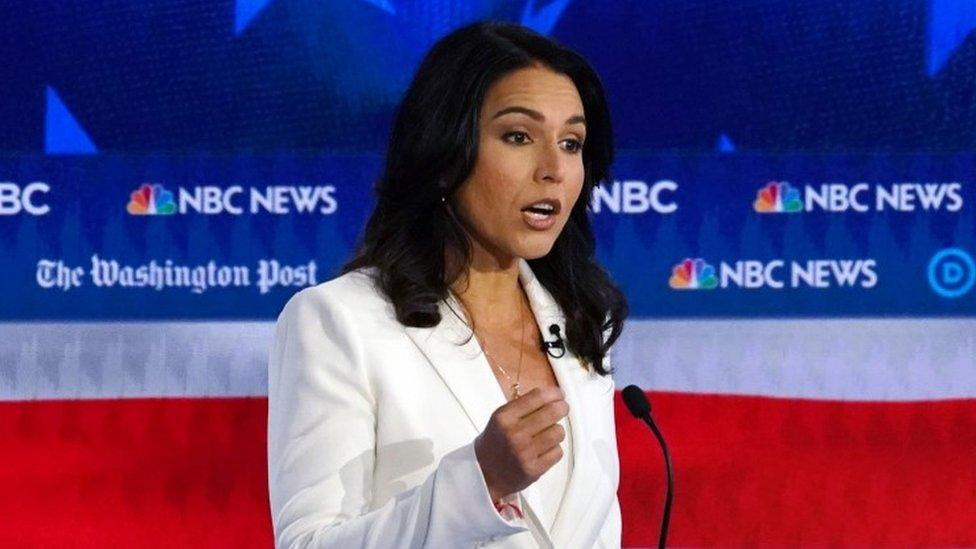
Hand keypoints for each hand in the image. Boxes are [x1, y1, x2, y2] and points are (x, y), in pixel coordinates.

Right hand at [474, 386, 568, 501]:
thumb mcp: (501, 418)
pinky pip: (558, 452)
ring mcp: (525, 453)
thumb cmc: (496, 442)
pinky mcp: (534, 469)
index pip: (538, 397)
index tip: (560, 394)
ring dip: (557, 431)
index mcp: (505, 417)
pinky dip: (554, 449)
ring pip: (558, 432)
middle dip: (562, 408)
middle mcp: (514, 434)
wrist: (484, 474)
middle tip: (563, 408)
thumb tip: (554, 395)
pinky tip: (544, 450)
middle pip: (553, 412)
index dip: (554, 393)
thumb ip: (524, 405)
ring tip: (548, 434)